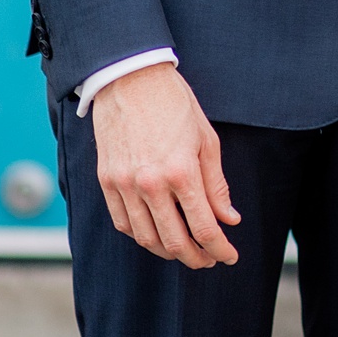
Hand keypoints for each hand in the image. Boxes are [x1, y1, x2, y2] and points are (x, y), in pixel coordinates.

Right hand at [90, 63, 240, 268]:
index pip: (204, 227)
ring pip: (146, 238)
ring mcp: (124, 184)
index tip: (230, 256)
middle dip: (197, 257)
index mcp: (181, 172)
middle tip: (209, 258)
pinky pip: (122, 222)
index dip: (220, 248)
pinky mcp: (107, 180)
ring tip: (185, 250)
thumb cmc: (174, 104)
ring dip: (168, 251)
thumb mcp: (206, 140)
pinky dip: (141, 235)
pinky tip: (155, 234)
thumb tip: (229, 219)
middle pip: (174, 241)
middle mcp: (150, 184)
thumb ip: (216, 185)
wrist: (131, 78)